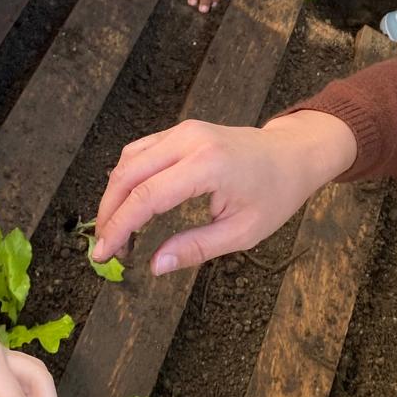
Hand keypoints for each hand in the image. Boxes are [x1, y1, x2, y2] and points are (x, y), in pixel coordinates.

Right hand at [92, 108, 357, 271]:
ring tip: (117, 232)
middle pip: (128, 175)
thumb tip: (155, 266)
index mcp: (207, 166)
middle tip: (106, 248)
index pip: (146, 197)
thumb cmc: (276, 193)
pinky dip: (127, 177)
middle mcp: (190, 141)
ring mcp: (184, 130)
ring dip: (114, 196)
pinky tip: (127, 204)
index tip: (102, 255)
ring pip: (129, 160)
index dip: (118, 228)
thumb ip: (196, 248)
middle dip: (109, 214)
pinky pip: (141, 150)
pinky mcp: (182, 130)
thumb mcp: (243, 232)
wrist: (294, 153)